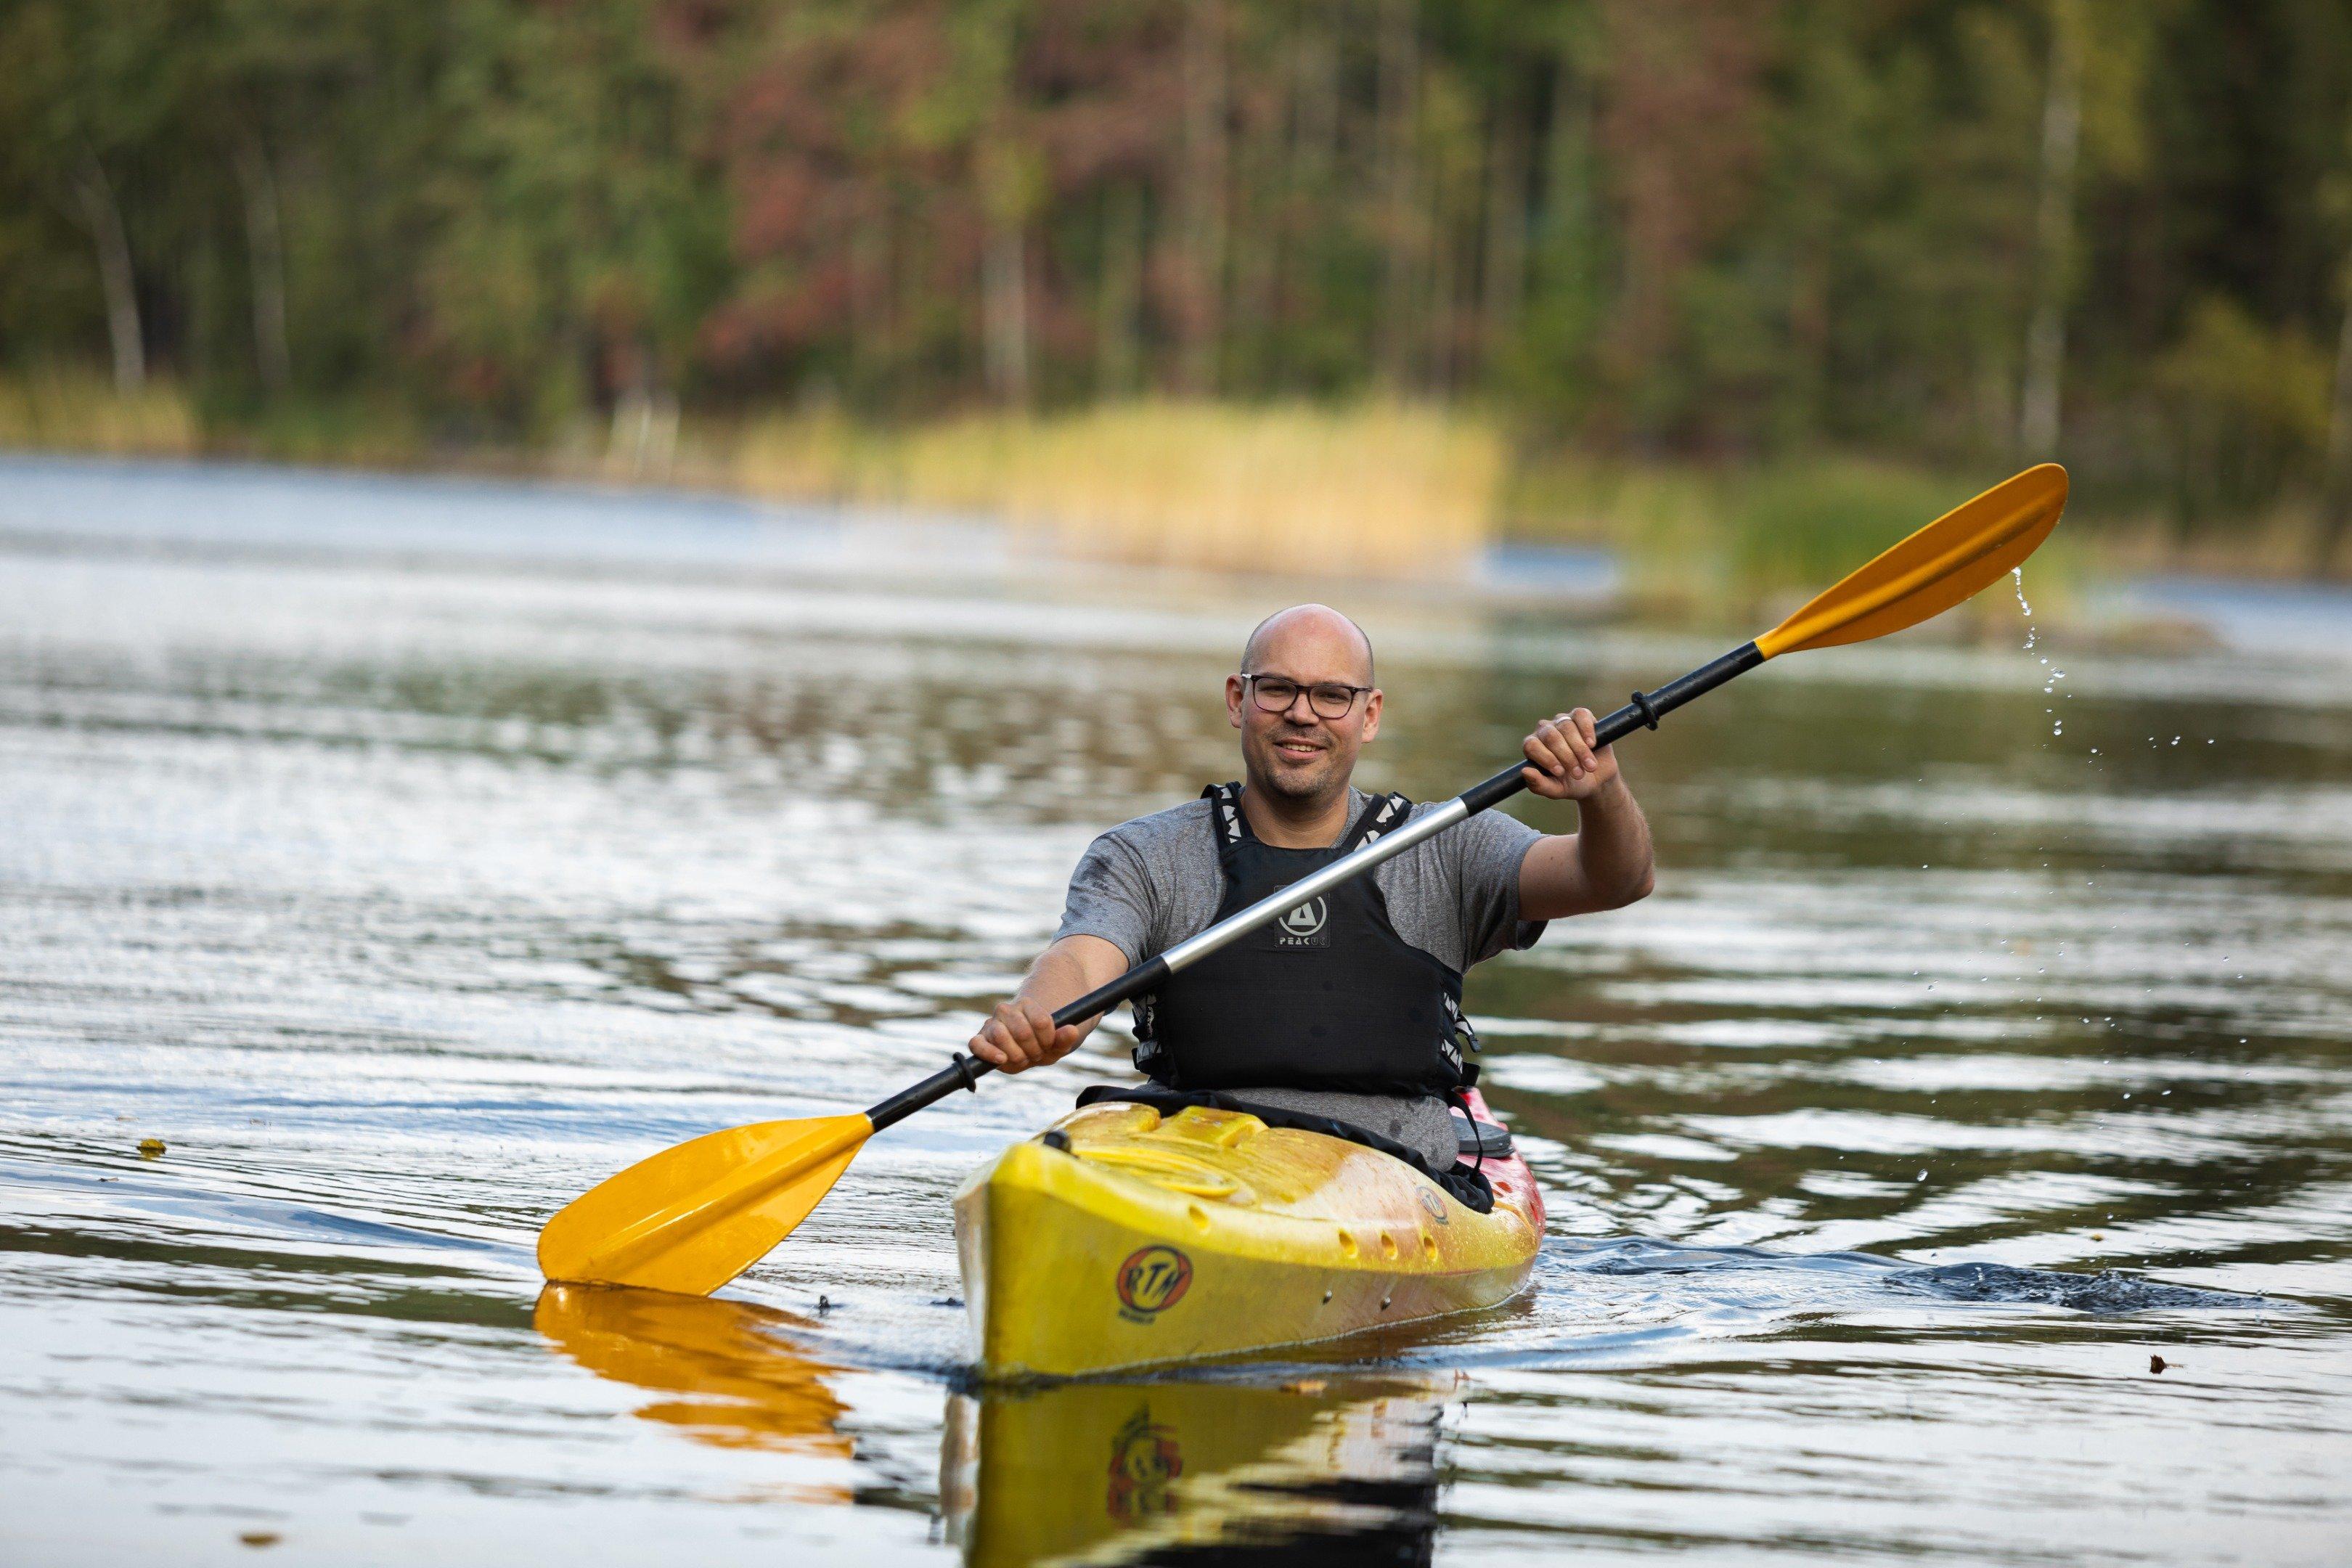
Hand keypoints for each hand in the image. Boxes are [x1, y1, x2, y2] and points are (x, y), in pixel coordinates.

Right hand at [968, 997, 1085, 1073]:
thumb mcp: (1058, 1043)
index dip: (1048, 1039)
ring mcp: (991, 1024)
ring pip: (1002, 1036)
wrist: (1026, 1047)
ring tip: (1023, 1057)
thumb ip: (1065, 1037)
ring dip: (1017, 1055)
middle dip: (1033, 1050)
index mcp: (1027, 1004)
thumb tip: (1072, 1031)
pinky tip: (1002, 1059)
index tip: (1049, 1044)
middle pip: (1023, 1032)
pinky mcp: (979, 1040)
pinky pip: (976, 1044)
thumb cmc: (1043, 1044)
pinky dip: (989, 1053)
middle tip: (1036, 1053)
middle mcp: (1006, 1010)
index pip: (1041, 1022)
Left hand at [1520, 707, 1620, 801]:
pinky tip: (1591, 744)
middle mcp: (1545, 731)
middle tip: (1578, 774)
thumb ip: (1538, 784)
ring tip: (1590, 766)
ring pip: (1566, 727)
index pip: (1531, 746)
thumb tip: (1525, 771)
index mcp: (1533, 747)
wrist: (1598, 778)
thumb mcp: (1556, 790)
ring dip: (1580, 749)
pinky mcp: (1581, 715)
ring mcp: (1562, 721)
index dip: (1546, 758)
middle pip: (1550, 736)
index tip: (1560, 772)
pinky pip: (1580, 715)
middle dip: (1566, 757)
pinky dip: (1587, 730)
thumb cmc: (1572, 783)